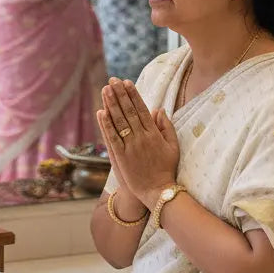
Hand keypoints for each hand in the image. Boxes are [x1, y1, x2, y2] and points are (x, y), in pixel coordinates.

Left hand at [96, 79, 179, 206]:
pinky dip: (106, 124)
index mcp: (154, 134)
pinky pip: (112, 137)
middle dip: (120, 94)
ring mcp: (130, 147)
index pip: (141, 109)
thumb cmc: (166, 169)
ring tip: (105, 90)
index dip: (133, 95)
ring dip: (111, 104)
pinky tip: (101, 112)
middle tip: (112, 80)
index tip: (126, 82)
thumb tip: (158, 109)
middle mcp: (141, 138)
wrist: (157, 191)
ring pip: (119, 121)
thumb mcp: (173, 147)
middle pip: (128, 112)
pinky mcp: (120, 156)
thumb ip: (167, 127)